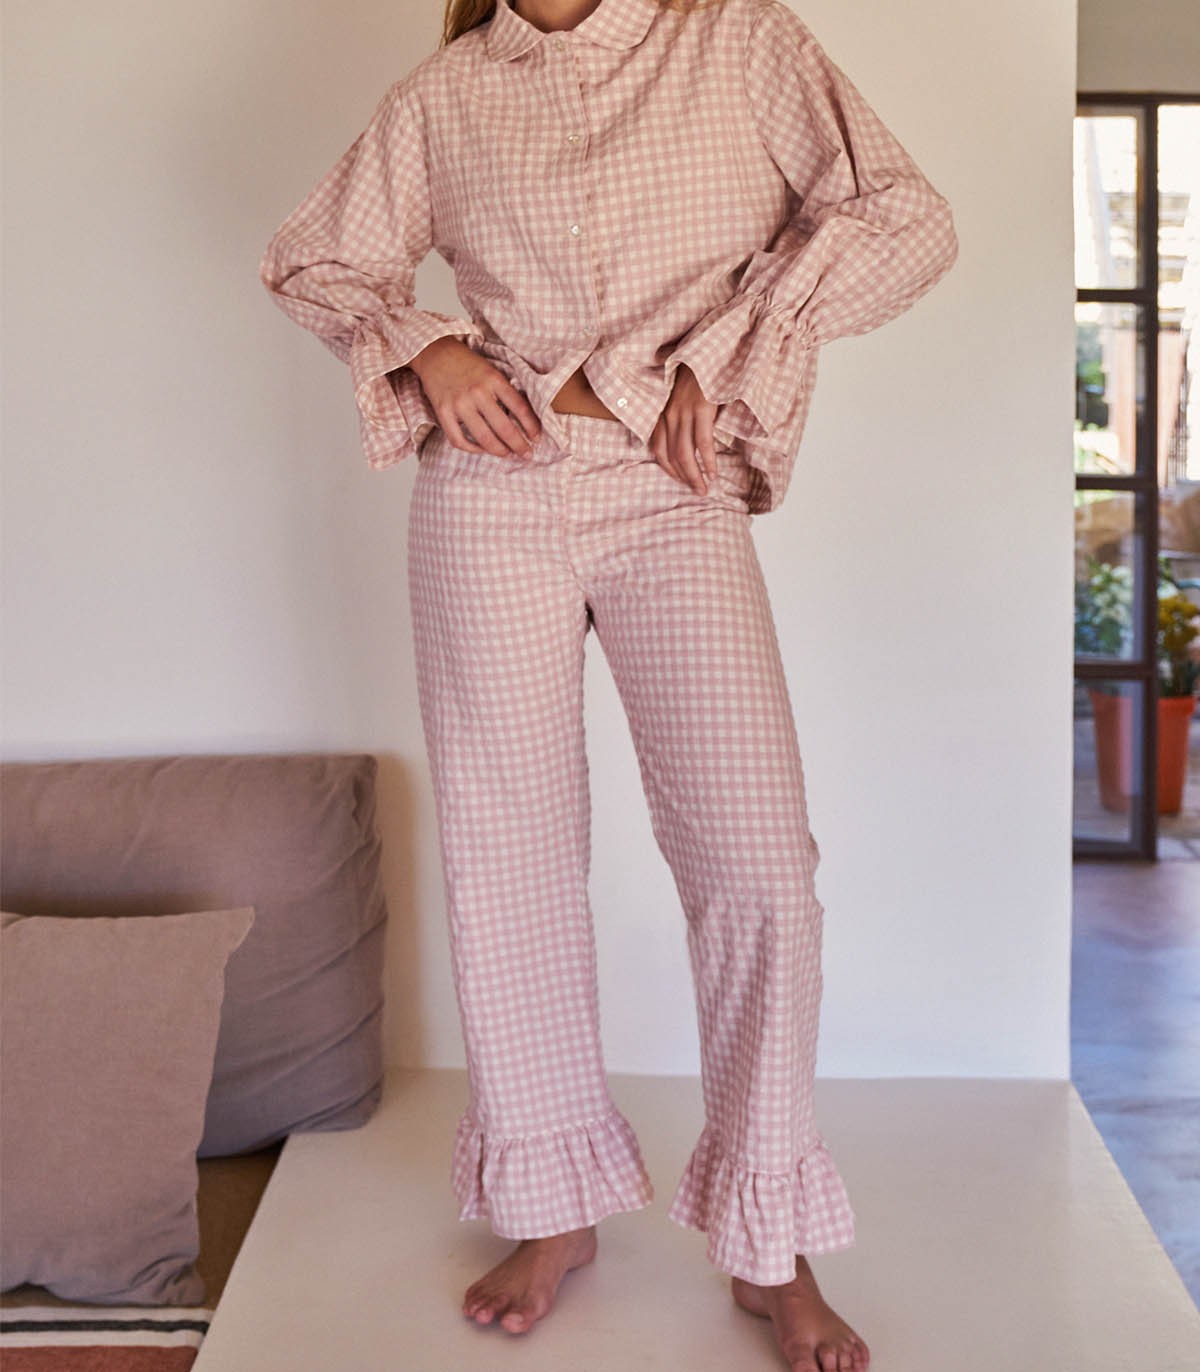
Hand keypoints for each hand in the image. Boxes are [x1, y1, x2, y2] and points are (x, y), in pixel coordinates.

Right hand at [407, 336, 540, 459]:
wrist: (436, 354)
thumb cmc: (468, 364)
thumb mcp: (492, 371)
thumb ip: (505, 391)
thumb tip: (524, 419)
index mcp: (493, 379)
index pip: (519, 408)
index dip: (531, 426)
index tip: (537, 438)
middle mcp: (477, 392)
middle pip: (504, 428)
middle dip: (519, 445)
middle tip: (527, 454)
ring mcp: (459, 404)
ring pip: (484, 438)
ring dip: (499, 451)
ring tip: (507, 454)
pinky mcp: (443, 413)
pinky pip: (459, 440)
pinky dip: (472, 449)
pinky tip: (482, 449)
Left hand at [648, 362, 717, 493]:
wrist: (710, 350)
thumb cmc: (701, 374)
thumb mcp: (684, 397)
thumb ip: (683, 417)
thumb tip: (692, 441)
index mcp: (663, 412)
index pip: (657, 449)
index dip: (668, 469)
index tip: (680, 481)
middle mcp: (669, 415)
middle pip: (671, 456)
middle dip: (684, 478)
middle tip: (697, 492)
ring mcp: (684, 412)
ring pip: (685, 454)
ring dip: (695, 476)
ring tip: (704, 489)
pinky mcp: (701, 410)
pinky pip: (702, 444)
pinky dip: (708, 462)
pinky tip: (713, 473)